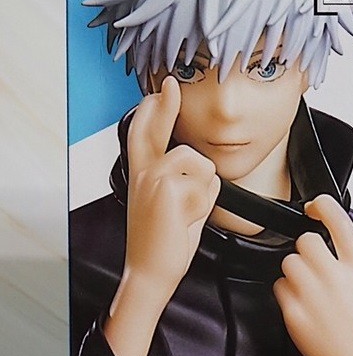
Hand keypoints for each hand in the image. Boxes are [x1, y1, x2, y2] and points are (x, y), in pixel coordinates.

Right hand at [124, 76, 220, 293]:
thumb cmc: (164, 241)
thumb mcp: (174, 206)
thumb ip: (184, 182)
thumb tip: (203, 167)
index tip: (164, 88)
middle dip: (166, 105)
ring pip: (200, 163)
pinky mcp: (167, 189)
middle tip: (171, 85)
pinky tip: (187, 219)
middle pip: (156, 128)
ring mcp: (154, 179)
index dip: (154, 109)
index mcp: (143, 174)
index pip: (144, 133)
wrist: (152, 270)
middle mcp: (144, 172)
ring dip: (205, 189)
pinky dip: (206, 203)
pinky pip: (207, 184)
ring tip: (188, 212)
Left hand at [274, 196, 352, 355]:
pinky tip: (301, 306)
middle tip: (312, 265)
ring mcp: (315, 295)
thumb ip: (351, 264)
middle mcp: (337, 277)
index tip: (314, 206)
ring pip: (289, 262)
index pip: (338, 221)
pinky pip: (280, 288)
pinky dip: (287, 294)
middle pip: (305, 241)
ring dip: (294, 271)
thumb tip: (332, 248)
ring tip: (307, 289)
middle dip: (306, 251)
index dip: (323, 205)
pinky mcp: (297, 315)